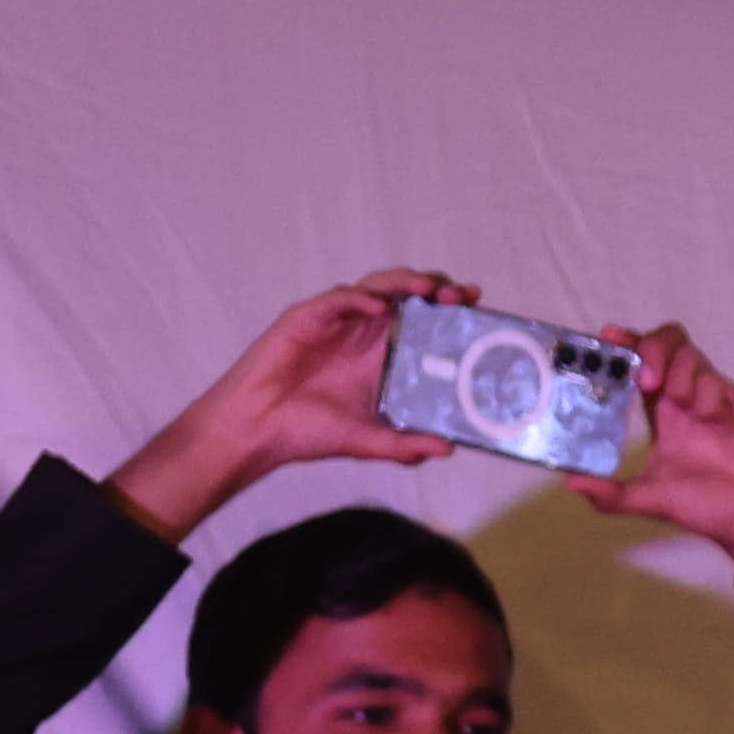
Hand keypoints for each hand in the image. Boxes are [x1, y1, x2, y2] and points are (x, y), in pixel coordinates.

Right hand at [105, 274, 466, 540]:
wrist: (257, 430)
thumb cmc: (307, 432)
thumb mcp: (367, 442)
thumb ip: (405, 445)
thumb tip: (448, 449)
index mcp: (381, 355)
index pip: (424, 322)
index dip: (449, 311)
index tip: (477, 308)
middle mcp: (363, 333)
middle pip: (407, 297)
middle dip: (436, 290)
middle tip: (461, 296)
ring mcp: (336, 322)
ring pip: (377, 287)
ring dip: (405, 283)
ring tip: (430, 290)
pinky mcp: (307, 318)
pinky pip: (338, 299)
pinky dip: (360, 298)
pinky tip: (380, 306)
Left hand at [568, 322, 733, 636]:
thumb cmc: (709, 509)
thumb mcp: (651, 499)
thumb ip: (612, 494)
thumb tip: (570, 483)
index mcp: (662, 416)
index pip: (638, 365)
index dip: (623, 346)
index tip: (607, 339)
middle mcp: (684, 400)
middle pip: (664, 343)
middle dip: (651, 349)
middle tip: (646, 380)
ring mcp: (713, 398)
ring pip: (690, 355)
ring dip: (680, 374)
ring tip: (684, 407)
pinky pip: (717, 380)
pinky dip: (708, 395)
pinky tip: (717, 422)